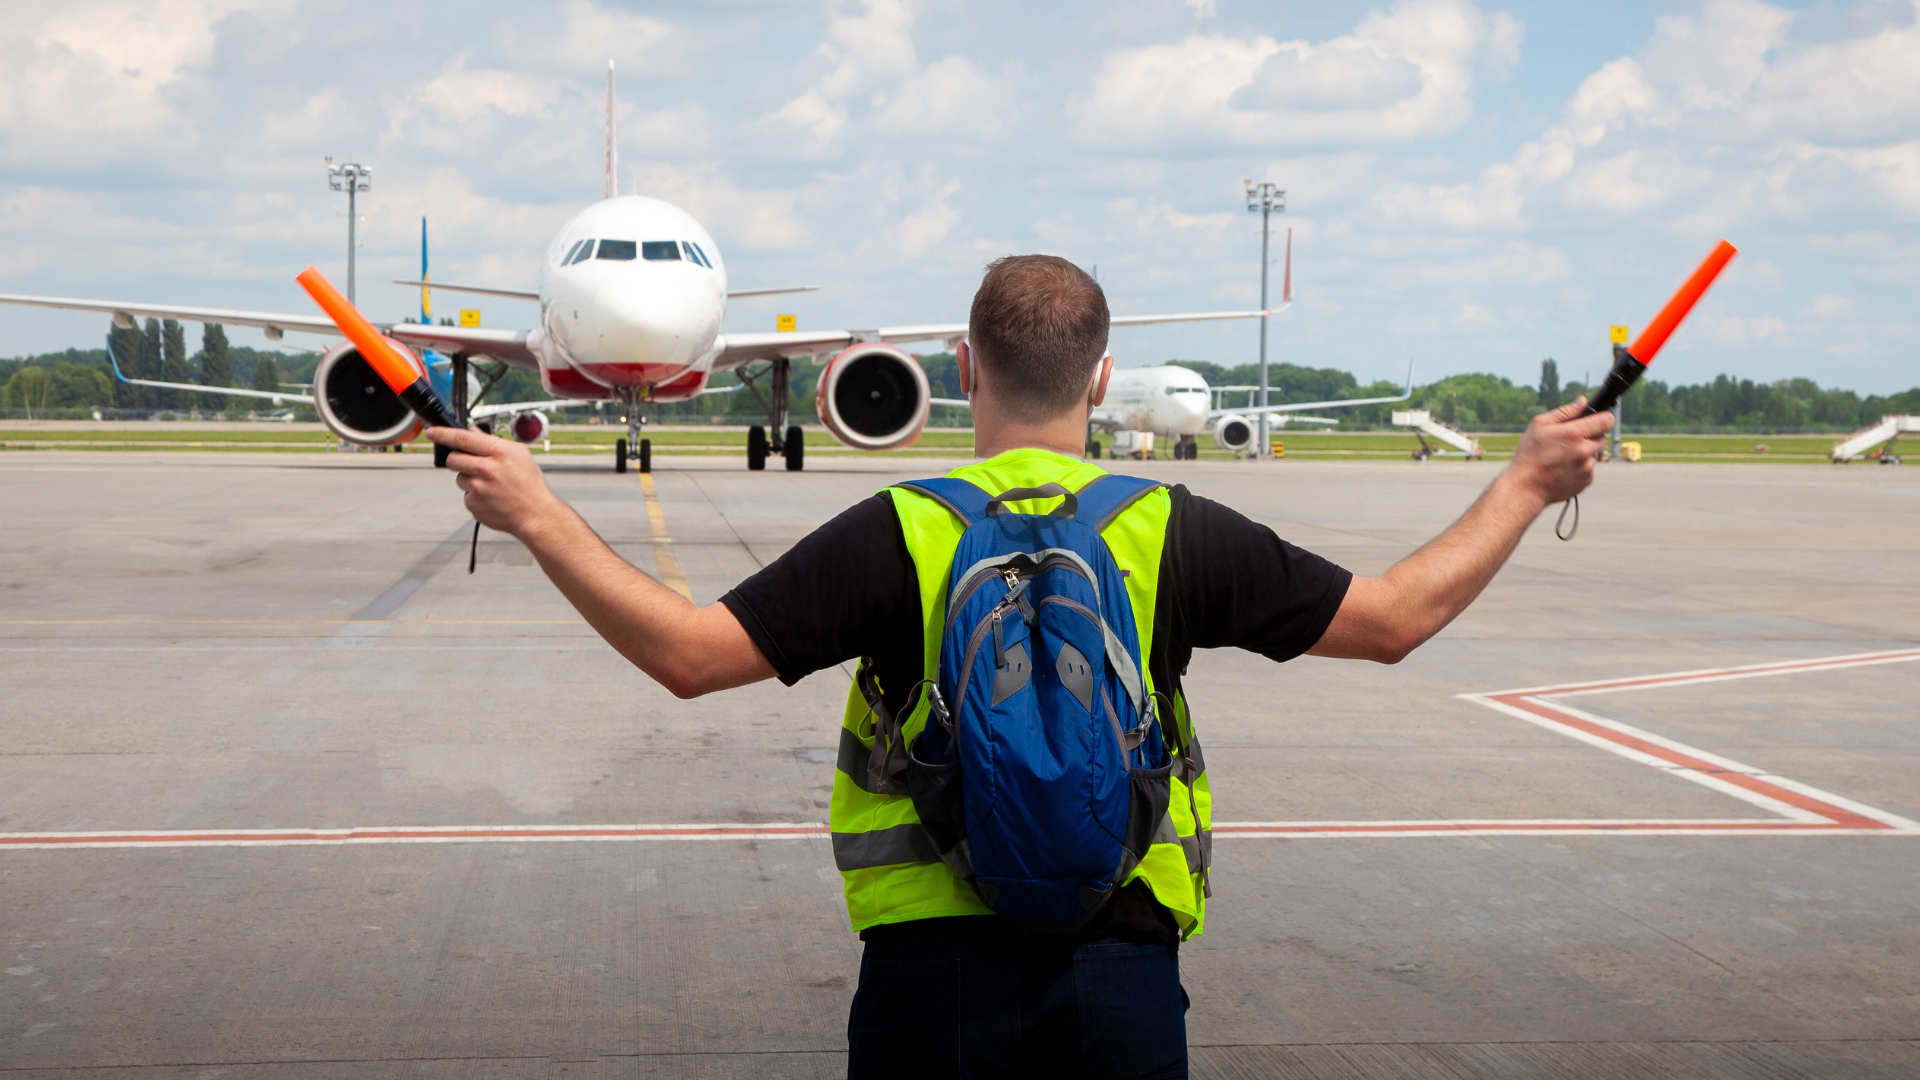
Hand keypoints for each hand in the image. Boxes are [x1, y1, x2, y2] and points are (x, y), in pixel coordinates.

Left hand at [427, 426, 564, 536]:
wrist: (535, 514)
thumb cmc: (530, 485)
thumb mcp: (520, 454)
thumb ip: (494, 441)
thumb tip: (473, 433)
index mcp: (498, 452)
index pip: (462, 438)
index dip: (442, 434)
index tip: (432, 432)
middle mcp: (486, 469)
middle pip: (454, 458)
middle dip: (458, 459)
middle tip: (471, 464)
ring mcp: (478, 488)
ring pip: (459, 478)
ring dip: (469, 479)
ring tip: (490, 485)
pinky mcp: (473, 504)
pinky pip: (466, 494)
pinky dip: (475, 495)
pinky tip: (491, 497)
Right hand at [1505, 398, 1614, 505]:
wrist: (1526, 487)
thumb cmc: (1529, 455)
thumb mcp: (1539, 425)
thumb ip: (1564, 411)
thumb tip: (1582, 401)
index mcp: (1574, 433)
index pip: (1607, 420)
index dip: (1603, 418)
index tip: (1597, 420)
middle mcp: (1585, 450)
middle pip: (1602, 437)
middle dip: (1590, 436)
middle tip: (1570, 441)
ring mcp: (1587, 467)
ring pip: (1595, 454)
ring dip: (1584, 453)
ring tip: (1563, 457)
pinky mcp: (1587, 480)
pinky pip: (1590, 468)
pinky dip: (1581, 467)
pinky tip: (1564, 468)